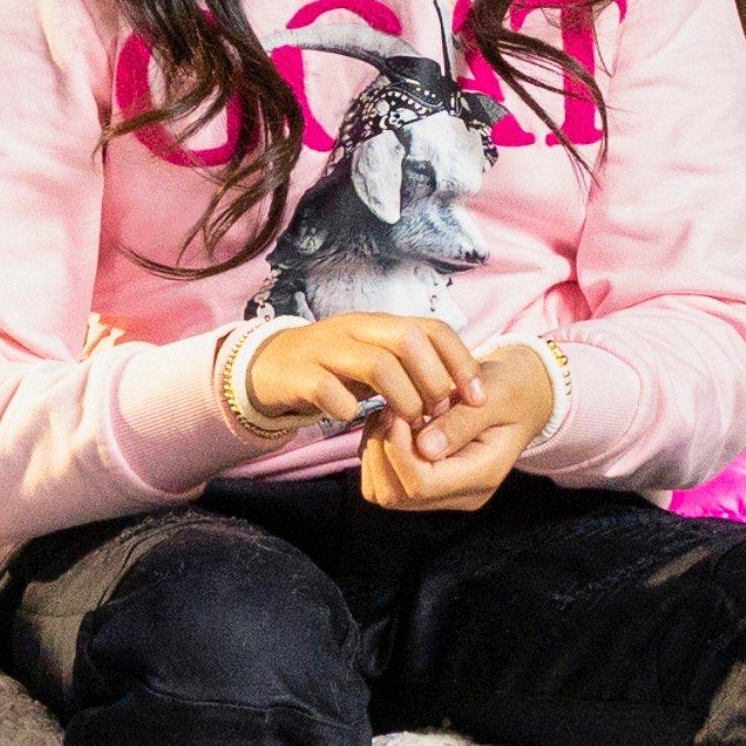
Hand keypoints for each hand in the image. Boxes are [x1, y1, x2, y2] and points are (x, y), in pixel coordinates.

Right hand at [240, 313, 473, 439]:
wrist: (268, 367)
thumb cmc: (334, 369)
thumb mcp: (376, 360)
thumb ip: (413, 368)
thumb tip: (463, 391)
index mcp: (379, 324)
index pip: (433, 328)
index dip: (461, 362)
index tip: (477, 398)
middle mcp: (355, 328)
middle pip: (408, 339)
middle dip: (432, 380)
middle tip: (435, 412)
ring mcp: (324, 349)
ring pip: (376, 363)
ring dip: (401, 398)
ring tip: (404, 422)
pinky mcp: (297, 374)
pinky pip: (327, 388)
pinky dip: (346, 409)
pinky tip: (352, 420)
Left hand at [360, 341, 548, 511]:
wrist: (522, 396)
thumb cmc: (512, 389)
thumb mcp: (496, 394)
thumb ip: (462, 421)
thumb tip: (424, 448)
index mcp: (482, 476)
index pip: (420, 484)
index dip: (398, 449)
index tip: (398, 412)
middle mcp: (461, 495)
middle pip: (395, 495)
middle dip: (382, 451)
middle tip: (392, 411)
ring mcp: (443, 493)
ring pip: (383, 491)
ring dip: (377, 452)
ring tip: (393, 416)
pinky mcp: (428, 483)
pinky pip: (384, 480)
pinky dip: (379, 452)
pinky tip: (394, 424)